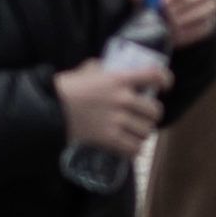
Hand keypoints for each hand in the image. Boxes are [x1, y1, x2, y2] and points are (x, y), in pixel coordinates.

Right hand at [53, 55, 170, 157]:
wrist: (49, 110)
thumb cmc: (67, 87)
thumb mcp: (88, 70)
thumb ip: (104, 68)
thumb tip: (112, 67)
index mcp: (119, 79)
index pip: (154, 75)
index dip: (165, 80)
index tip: (166, 85)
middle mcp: (122, 99)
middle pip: (155, 110)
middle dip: (152, 115)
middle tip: (146, 117)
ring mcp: (117, 120)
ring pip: (147, 131)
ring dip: (144, 133)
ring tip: (137, 133)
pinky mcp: (109, 139)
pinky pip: (134, 148)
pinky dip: (135, 149)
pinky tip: (130, 147)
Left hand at [152, 0, 215, 46]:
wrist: (167, 21)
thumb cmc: (156, 5)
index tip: (161, 2)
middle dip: (184, 5)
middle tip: (167, 17)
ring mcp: (209, 6)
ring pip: (206, 9)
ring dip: (187, 19)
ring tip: (169, 28)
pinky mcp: (210, 22)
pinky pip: (206, 26)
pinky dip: (190, 32)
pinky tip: (176, 36)